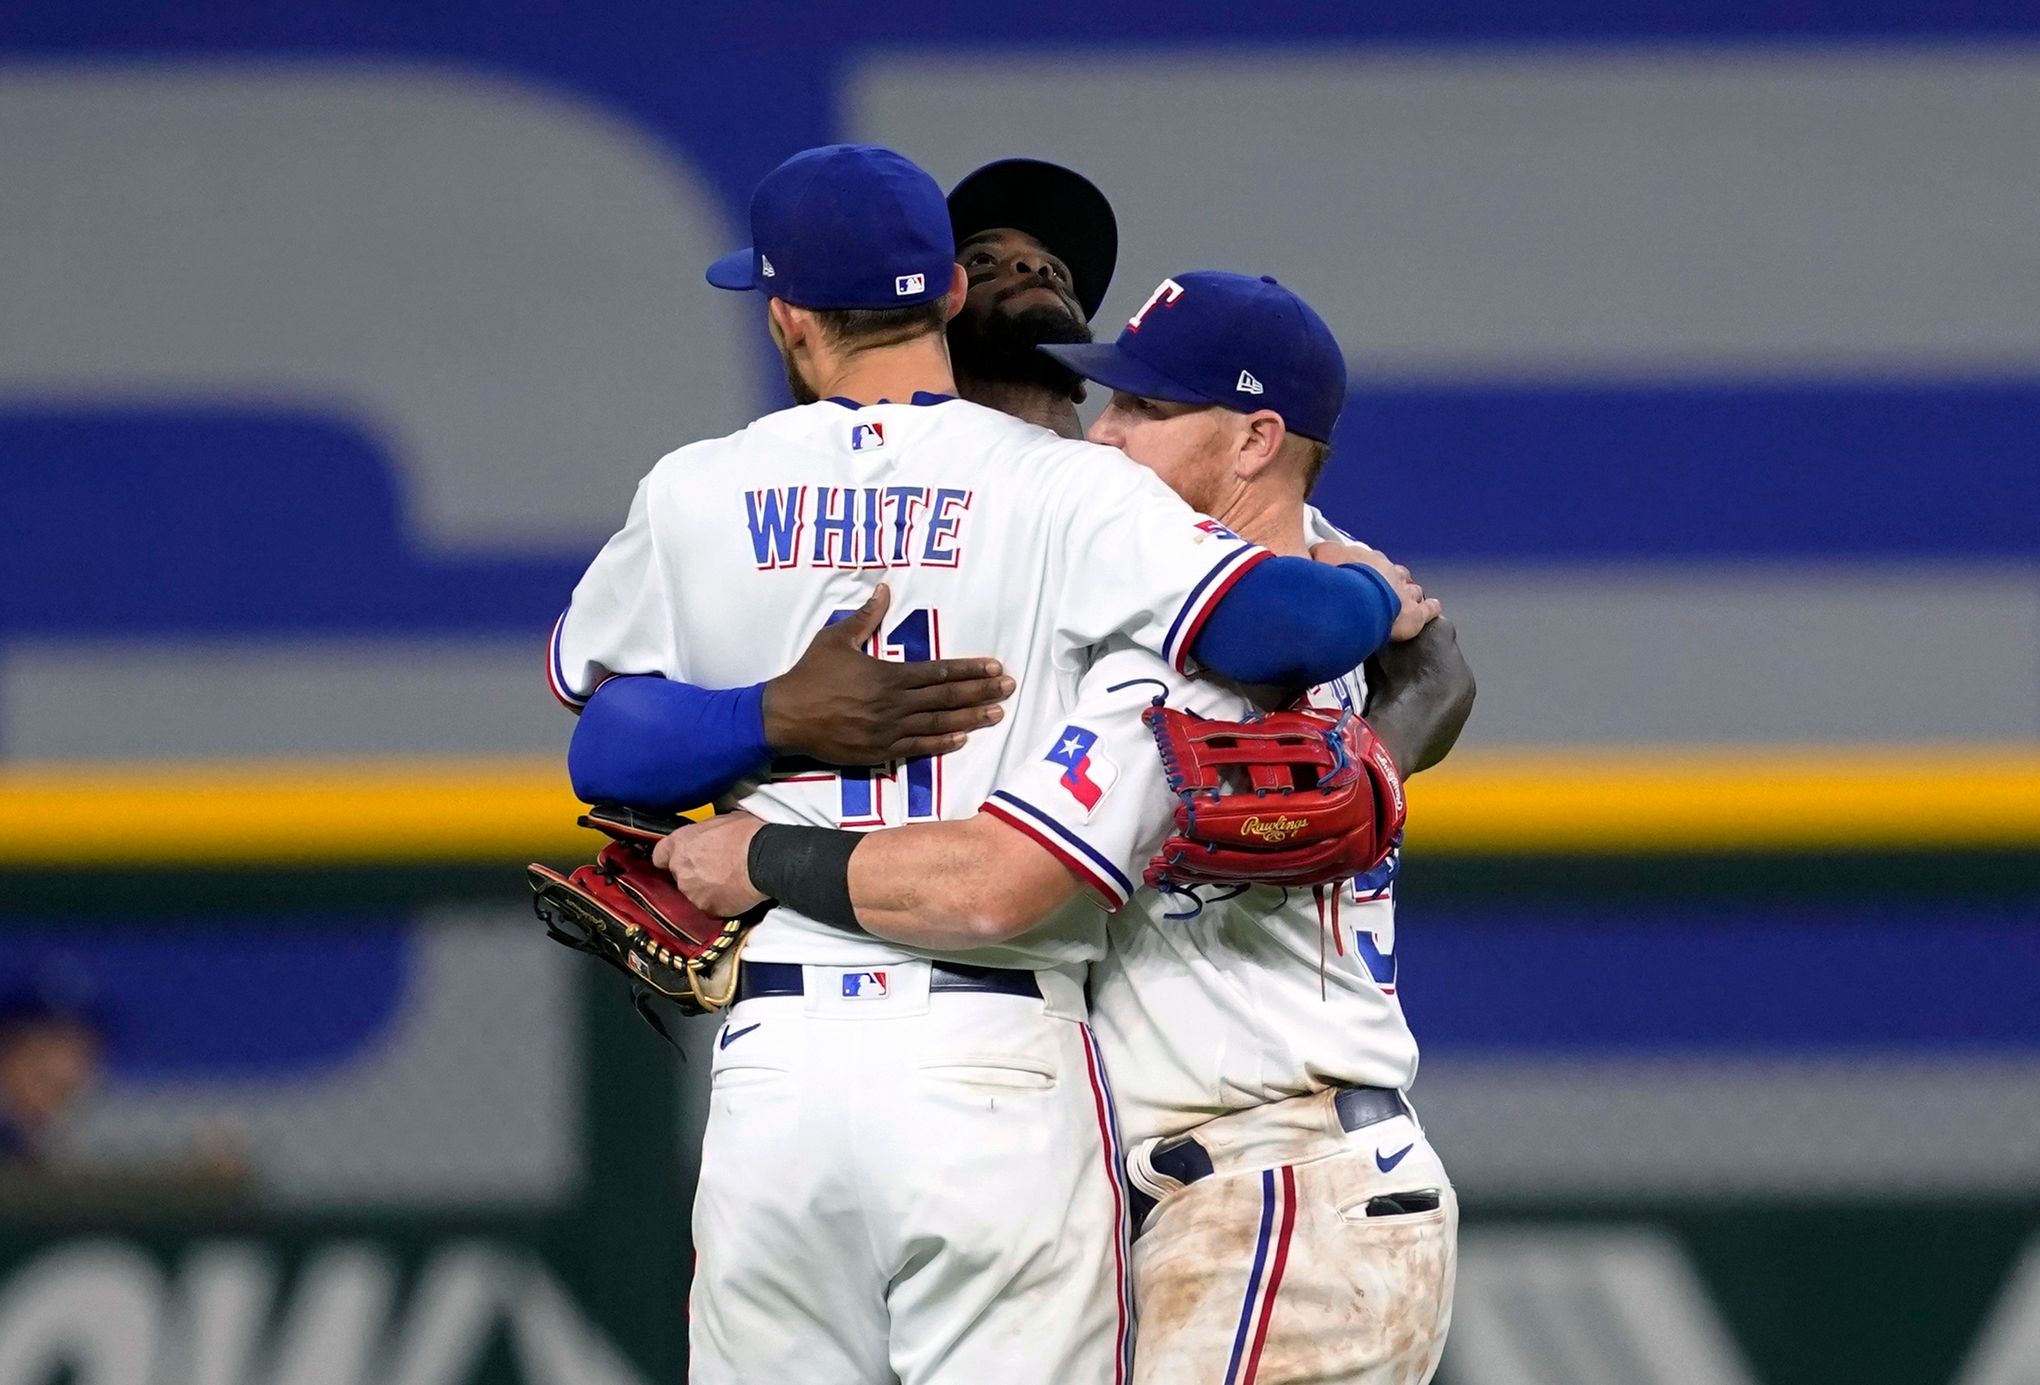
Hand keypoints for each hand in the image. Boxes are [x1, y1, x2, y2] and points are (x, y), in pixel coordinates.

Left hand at [653, 812, 768, 916]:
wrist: (765, 860)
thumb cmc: (748, 836)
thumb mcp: (722, 820)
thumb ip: (705, 831)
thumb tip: (709, 835)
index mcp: (681, 843)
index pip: (659, 855)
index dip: (670, 857)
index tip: (679, 858)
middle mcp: (681, 868)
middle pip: (678, 875)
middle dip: (693, 873)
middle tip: (715, 868)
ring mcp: (692, 892)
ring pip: (693, 893)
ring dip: (705, 889)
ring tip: (727, 881)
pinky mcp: (707, 908)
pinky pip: (709, 907)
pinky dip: (718, 902)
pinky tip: (733, 893)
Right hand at [762, 583, 1014, 763]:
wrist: (786, 716)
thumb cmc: (810, 675)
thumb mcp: (835, 639)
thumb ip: (865, 617)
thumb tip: (884, 590)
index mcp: (888, 675)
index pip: (939, 672)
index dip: (970, 670)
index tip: (995, 668)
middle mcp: (894, 703)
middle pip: (947, 698)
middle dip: (981, 692)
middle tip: (1010, 689)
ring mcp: (888, 730)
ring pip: (938, 724)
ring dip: (971, 719)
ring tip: (997, 714)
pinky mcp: (879, 751)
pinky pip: (917, 748)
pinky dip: (942, 744)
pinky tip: (962, 739)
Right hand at [1311, 541, 1440, 641]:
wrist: (1359, 602)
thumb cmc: (1339, 581)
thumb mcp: (1319, 558)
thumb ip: (1316, 554)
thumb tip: (1308, 554)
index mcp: (1366, 559)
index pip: (1366, 558)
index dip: (1363, 566)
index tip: (1359, 571)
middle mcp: (1388, 571)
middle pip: (1393, 571)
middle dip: (1390, 578)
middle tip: (1383, 586)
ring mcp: (1404, 591)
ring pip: (1411, 588)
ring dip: (1409, 592)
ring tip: (1406, 598)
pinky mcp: (1415, 614)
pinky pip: (1428, 609)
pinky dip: (1431, 608)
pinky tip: (1433, 608)